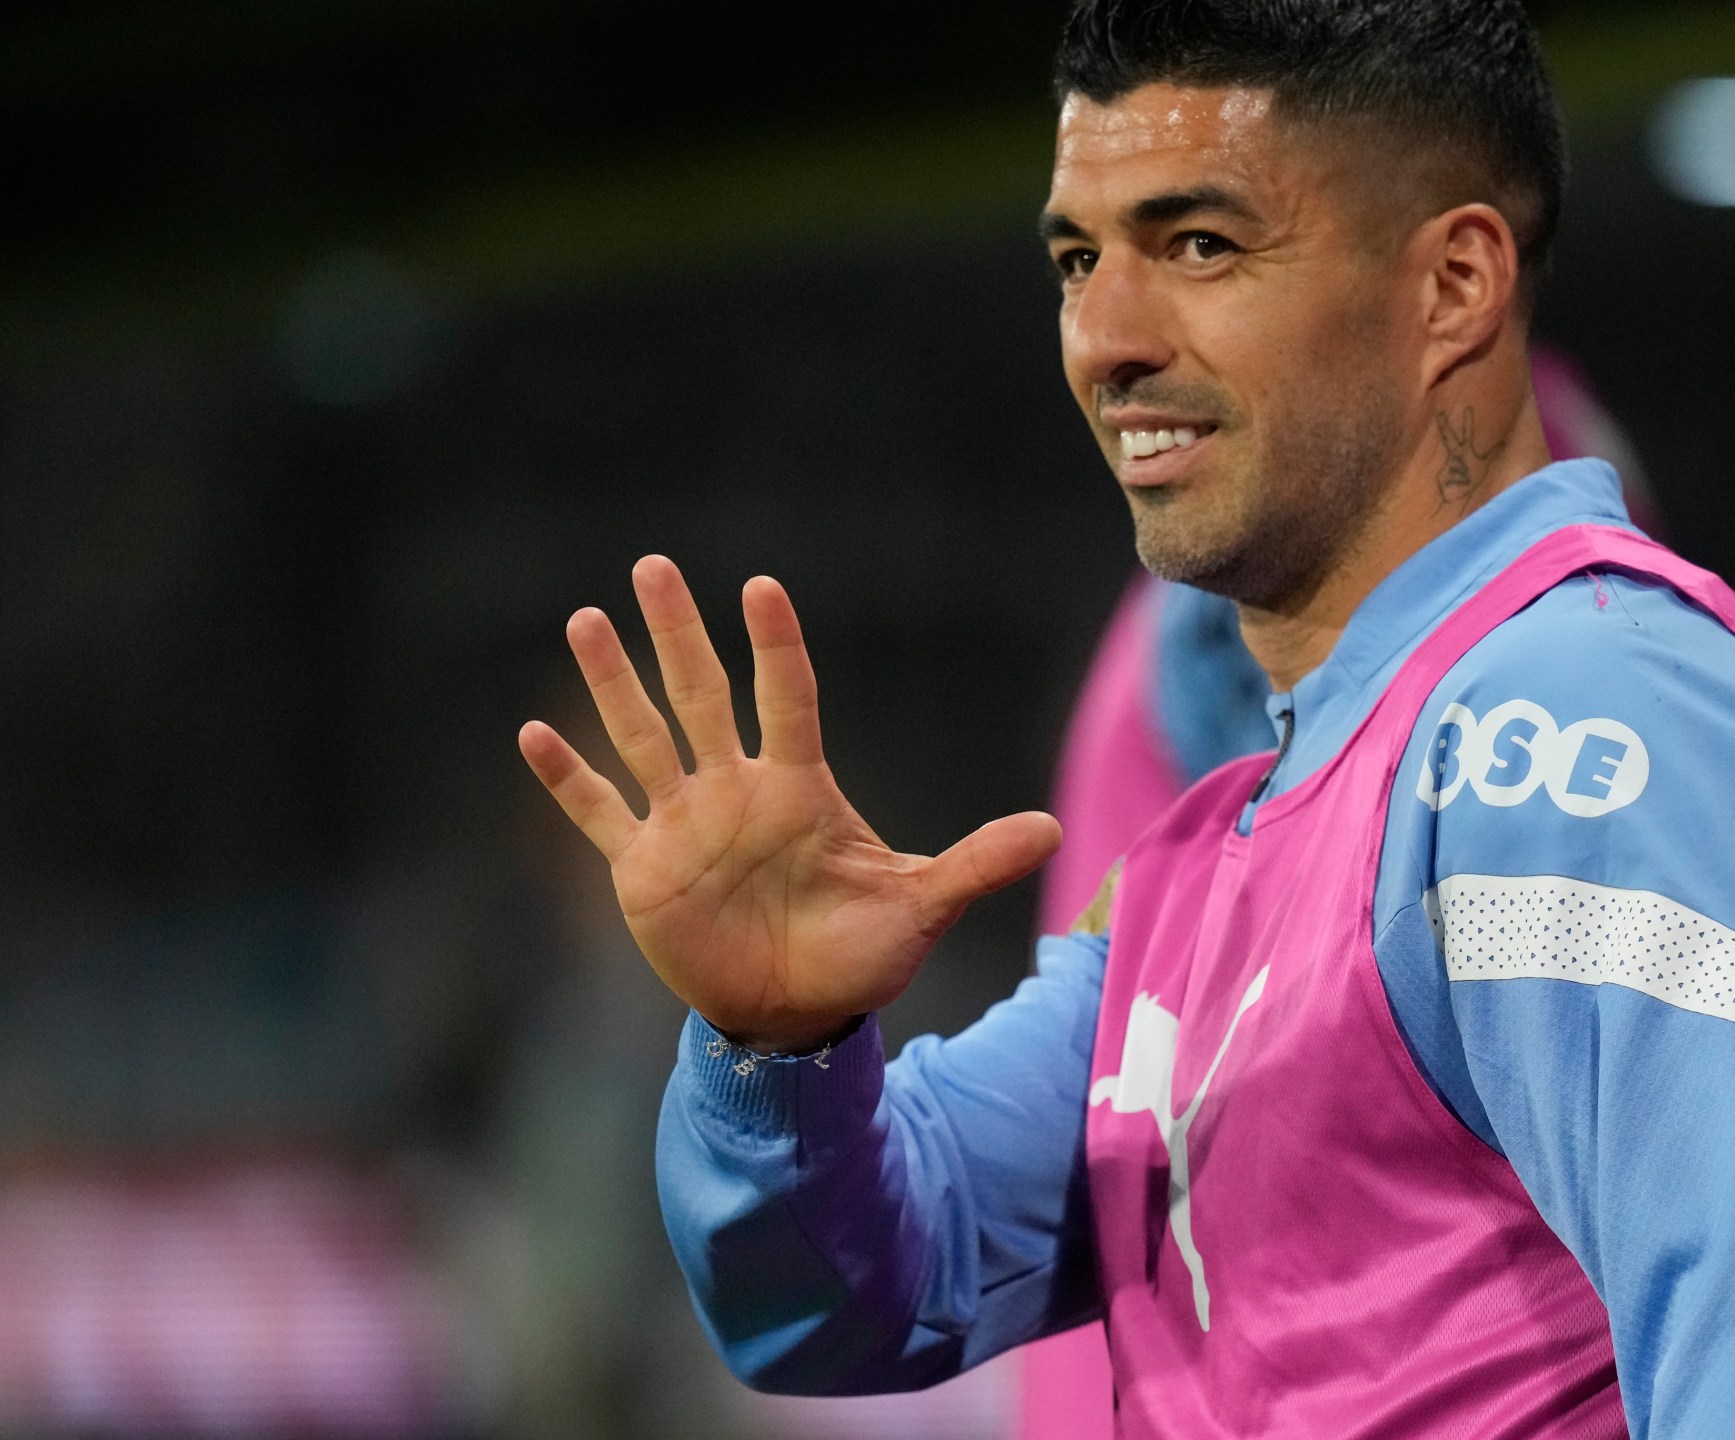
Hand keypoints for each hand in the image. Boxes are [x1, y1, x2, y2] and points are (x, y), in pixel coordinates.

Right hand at [518, 557, 1060, 1050]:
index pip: (788, 698)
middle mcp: (736, 791)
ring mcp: (684, 824)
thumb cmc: (859, 956)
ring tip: (587, 620)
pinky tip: (533, 731)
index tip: (762, 587)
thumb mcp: (921, 905)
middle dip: (678, 633)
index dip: (777, 646)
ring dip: (613, 683)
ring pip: (643, 736)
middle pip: (703, 693)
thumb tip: (1056, 831)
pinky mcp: (643, 868)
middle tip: (654, 565)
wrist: (796, 1016)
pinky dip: (567, 778)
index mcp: (800, 788)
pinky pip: (598, 811)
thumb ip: (975, 863)